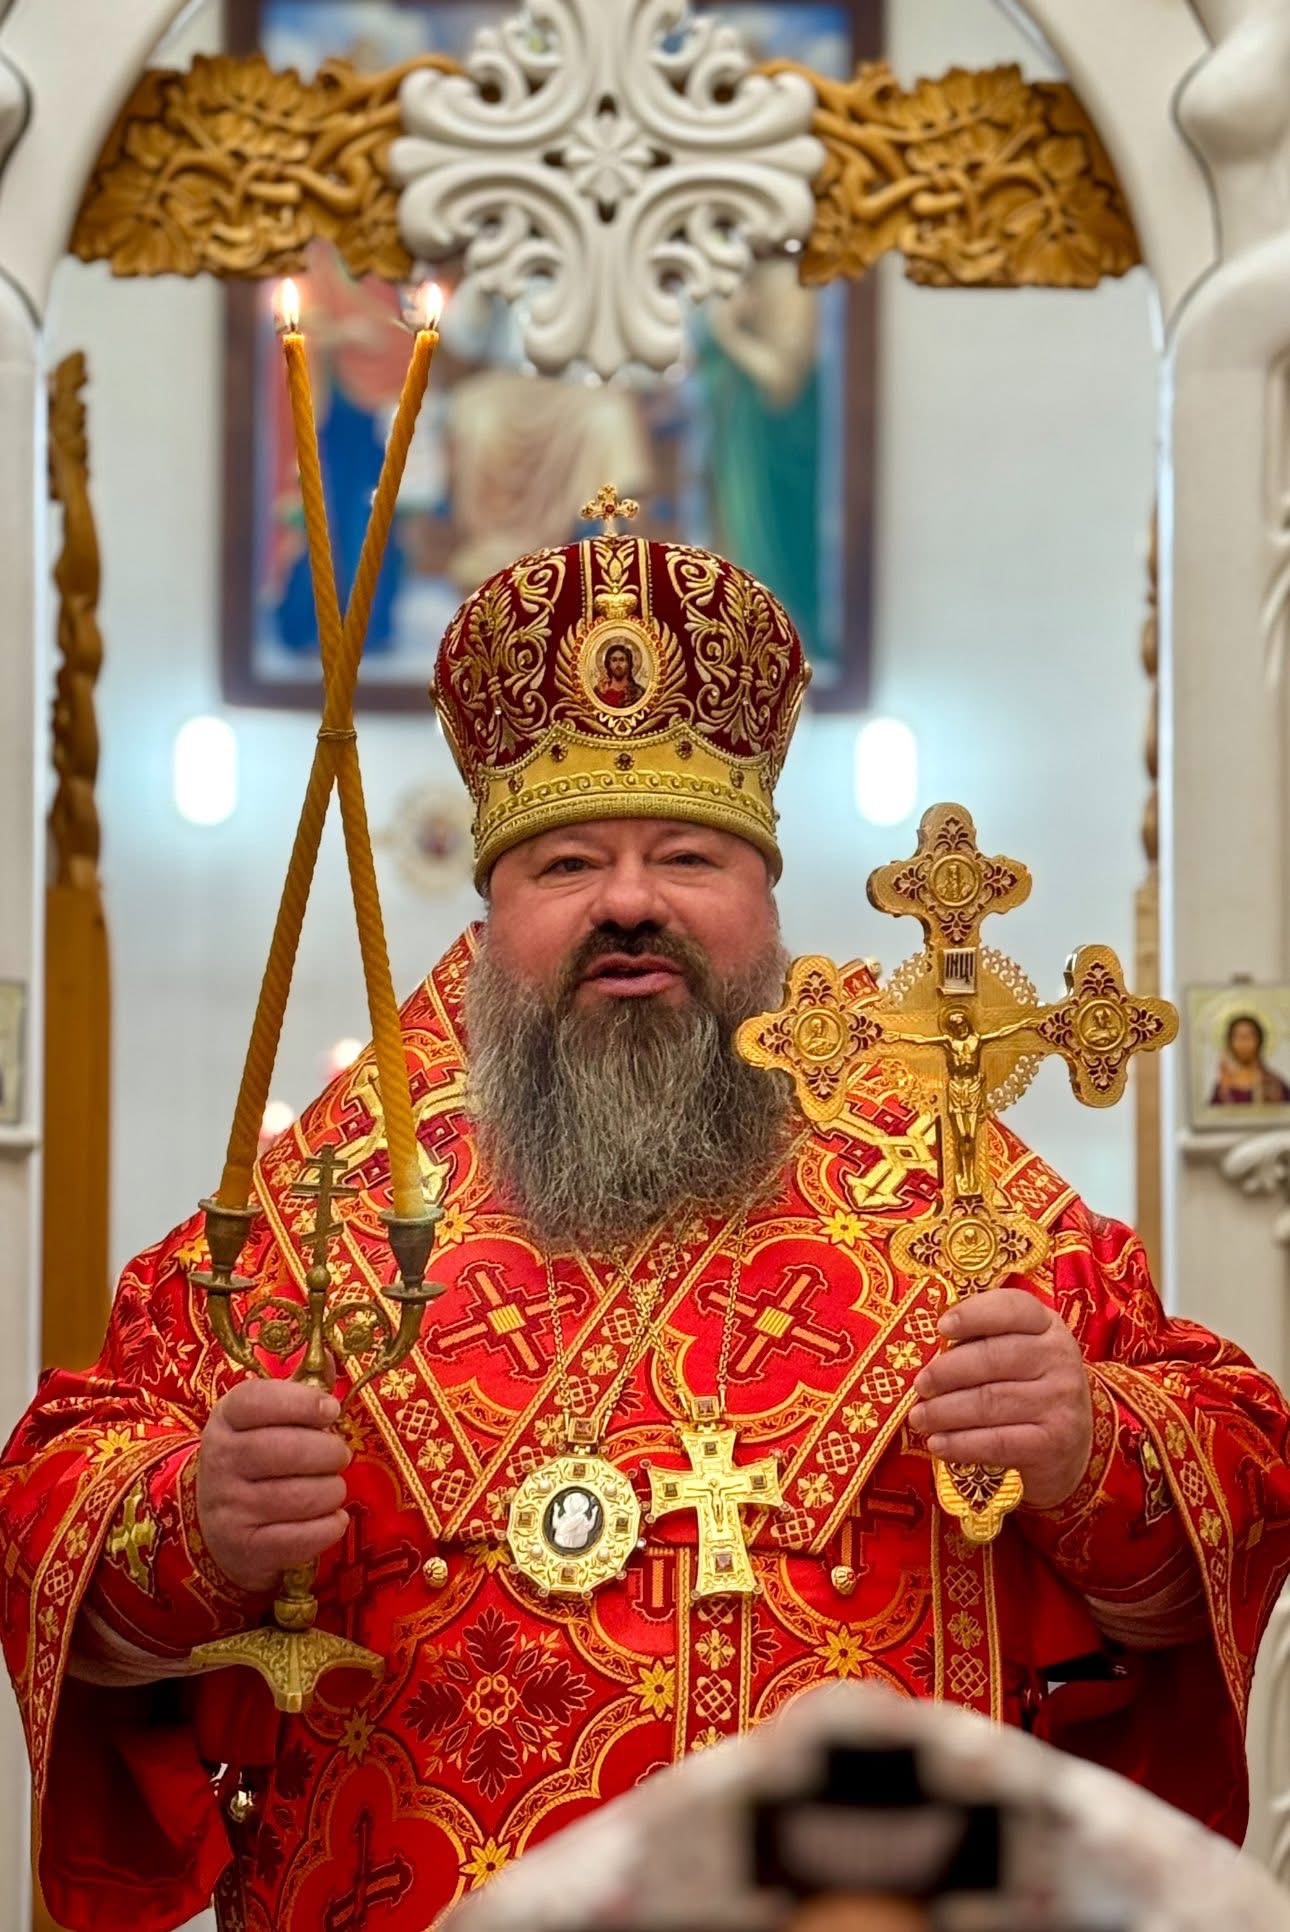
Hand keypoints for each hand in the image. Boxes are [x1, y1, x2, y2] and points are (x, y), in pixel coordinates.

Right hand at [195, 1380, 350, 1593]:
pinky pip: (300, 1538)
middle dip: (327, 1452)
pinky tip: (334, 1518)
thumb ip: (297, 1396)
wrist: (218, 1527)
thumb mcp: (262, 1422)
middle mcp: (220, 1462)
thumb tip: (336, 1361)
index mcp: (225, 1420)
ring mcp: (229, 1509)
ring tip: (333, 1487)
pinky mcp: (245, 1548)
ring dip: (331, 1491)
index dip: (301, 1403)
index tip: (331, 1411)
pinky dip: (329, 1527)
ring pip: (298, 1496)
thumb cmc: (257, 1462)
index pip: (256, 1401)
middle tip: (340, 1456)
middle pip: (284, 1450)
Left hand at [907, 1289, 1092, 1510]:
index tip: (941, 1327)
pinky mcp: (1054, 1443)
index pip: (1012, 1308)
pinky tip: (938, 1444)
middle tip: (920, 1385)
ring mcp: (1060, 1401)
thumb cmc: (1029, 1387)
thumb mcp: (1019, 1353)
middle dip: (947, 1372)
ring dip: (945, 1412)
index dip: (974, 1314)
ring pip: (990, 1402)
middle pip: (993, 1358)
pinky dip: (961, 1444)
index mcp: (1047, 1326)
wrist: (1073, 1444)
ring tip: (919, 1418)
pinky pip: (997, 1442)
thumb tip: (926, 1351)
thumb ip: (982, 1343)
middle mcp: (1059, 1358)